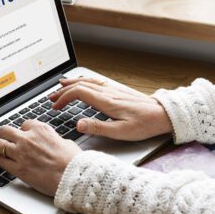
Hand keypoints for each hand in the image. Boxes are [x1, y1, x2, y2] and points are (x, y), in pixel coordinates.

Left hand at [0, 120, 81, 195]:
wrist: (72, 177)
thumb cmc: (73, 161)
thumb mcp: (65, 142)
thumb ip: (53, 139)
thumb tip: (53, 142)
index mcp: (41, 129)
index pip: (24, 124)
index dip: (24, 131)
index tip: (24, 135)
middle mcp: (28, 139)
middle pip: (5, 130)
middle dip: (5, 135)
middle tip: (6, 139)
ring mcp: (21, 153)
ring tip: (1, 150)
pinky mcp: (18, 169)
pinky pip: (0, 161)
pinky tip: (2, 161)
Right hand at [49, 77, 172, 140]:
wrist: (163, 115)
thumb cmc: (145, 125)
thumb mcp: (121, 132)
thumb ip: (98, 128)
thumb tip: (78, 125)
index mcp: (106, 102)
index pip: (78, 93)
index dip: (64, 98)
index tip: (55, 107)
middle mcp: (108, 92)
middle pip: (80, 85)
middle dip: (63, 90)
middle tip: (51, 98)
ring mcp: (113, 90)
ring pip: (88, 81)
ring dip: (72, 83)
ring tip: (60, 86)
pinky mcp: (118, 91)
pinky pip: (96, 82)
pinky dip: (84, 81)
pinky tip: (83, 83)